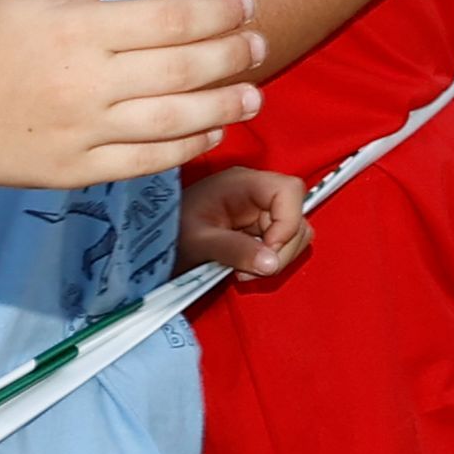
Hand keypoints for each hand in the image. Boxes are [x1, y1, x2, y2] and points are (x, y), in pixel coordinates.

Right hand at [0, 0, 264, 188]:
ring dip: (222, 107)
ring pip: (171, 120)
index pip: (167, 20)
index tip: (246, 6)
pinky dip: (184, 149)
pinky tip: (211, 132)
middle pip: (179, 69)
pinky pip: (143, 163)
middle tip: (261, 44)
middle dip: (231, 56)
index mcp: (78, 30)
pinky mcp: (74, 172)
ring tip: (254, 92)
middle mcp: (85, 83)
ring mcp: (81, 132)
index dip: (217, 13)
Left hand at [175, 164, 312, 277]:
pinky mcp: (258, 230)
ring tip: (244, 271)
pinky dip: (270, 262)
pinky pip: (281, 246)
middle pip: (297, 216)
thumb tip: (271, 262)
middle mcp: (256, 193)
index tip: (269, 251)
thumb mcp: (198, 242)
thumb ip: (234, 250)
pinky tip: (245, 268)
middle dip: (282, 248)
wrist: (157, 242)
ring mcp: (259, 211)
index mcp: (242, 183)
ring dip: (277, 258)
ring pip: (295, 234)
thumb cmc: (170, 232)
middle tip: (253, 269)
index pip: (289, 190)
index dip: (288, 222)